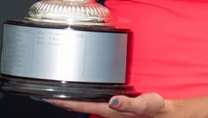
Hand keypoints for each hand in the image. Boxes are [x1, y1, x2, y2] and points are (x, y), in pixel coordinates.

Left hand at [46, 93, 173, 117]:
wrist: (164, 114)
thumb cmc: (154, 109)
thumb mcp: (145, 103)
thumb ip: (129, 103)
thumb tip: (113, 101)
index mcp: (109, 110)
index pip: (80, 105)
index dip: (63, 102)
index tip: (46, 96)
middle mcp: (105, 110)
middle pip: (77, 106)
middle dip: (60, 101)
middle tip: (43, 93)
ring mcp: (108, 109)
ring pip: (83, 104)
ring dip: (69, 100)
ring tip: (56, 92)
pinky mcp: (112, 106)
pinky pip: (91, 102)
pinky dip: (81, 98)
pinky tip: (78, 92)